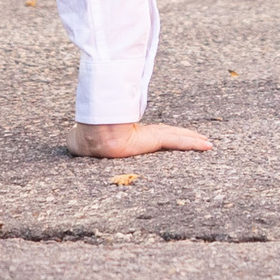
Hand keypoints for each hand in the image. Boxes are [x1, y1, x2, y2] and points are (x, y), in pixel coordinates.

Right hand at [70, 121, 212, 157]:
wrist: (92, 139)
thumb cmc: (86, 140)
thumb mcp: (83, 143)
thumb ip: (81, 142)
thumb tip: (70, 140)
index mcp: (130, 138)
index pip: (152, 137)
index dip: (164, 138)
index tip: (170, 138)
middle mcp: (142, 134)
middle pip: (168, 135)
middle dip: (184, 137)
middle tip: (201, 139)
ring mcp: (150, 135)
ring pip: (177, 138)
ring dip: (193, 141)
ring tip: (209, 144)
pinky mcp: (155, 138)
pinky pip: (178, 141)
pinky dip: (194, 143)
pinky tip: (207, 146)